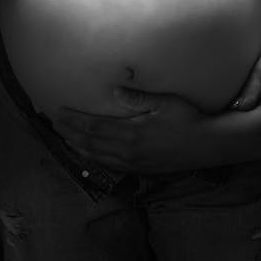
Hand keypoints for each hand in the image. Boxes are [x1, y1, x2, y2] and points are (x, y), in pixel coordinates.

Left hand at [51, 87, 208, 173]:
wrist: (208, 146)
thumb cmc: (189, 119)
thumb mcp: (165, 103)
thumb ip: (138, 98)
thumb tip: (114, 91)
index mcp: (132, 132)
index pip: (94, 126)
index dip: (74, 120)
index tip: (59, 112)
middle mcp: (128, 150)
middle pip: (90, 142)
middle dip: (70, 133)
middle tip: (53, 125)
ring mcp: (134, 162)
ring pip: (98, 156)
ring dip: (78, 147)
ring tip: (64, 139)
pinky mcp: (141, 170)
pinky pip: (110, 165)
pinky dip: (94, 160)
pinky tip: (88, 155)